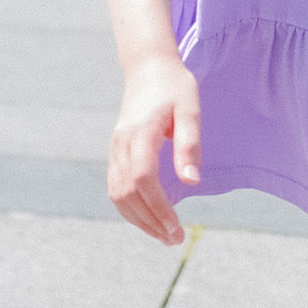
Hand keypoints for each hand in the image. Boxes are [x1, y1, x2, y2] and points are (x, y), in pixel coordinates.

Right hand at [109, 48, 201, 241]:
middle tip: (174, 239)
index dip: (158, 208)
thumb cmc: (175, 87)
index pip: (143, 179)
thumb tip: (192, 181)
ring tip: (164, 236)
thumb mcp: (190, 110)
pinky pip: (116, 188)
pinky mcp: (116, 153)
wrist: (148, 68)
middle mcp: (121, 144)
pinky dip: (130, 209)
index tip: (177, 227)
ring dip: (139, 220)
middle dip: (150, 221)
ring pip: (118, 195)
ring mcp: (115, 149)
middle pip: (127, 193)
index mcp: (140, 133)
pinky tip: (149, 219)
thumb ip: (189, 144)